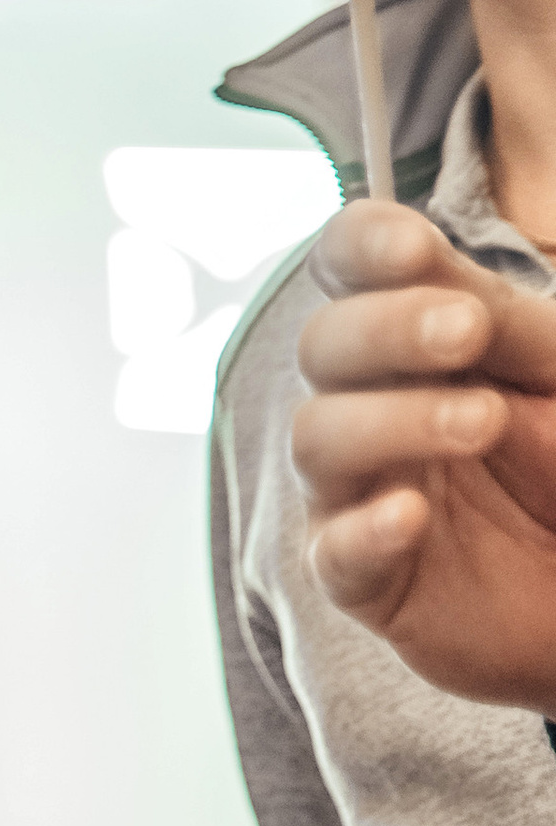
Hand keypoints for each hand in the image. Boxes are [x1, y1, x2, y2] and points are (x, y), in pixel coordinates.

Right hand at [289, 200, 555, 706]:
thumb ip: (508, 327)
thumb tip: (446, 281)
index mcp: (416, 336)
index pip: (350, 267)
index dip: (361, 247)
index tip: (413, 250)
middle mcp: (373, 403)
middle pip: (323, 344)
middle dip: (388, 328)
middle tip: (468, 332)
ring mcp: (360, 491)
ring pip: (317, 437)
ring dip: (394, 421)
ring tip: (485, 424)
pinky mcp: (368, 578)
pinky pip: (334, 553)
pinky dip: (365, 531)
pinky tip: (412, 516)